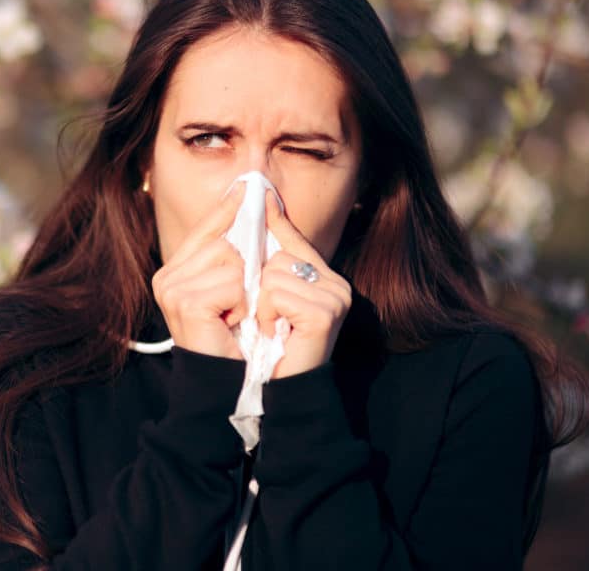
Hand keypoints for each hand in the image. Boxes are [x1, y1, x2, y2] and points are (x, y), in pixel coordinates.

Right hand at [151, 182, 247, 359]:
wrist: (228, 384)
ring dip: (246, 289)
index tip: (246, 187)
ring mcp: (172, 289)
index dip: (228, 210)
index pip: (206, 227)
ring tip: (236, 315)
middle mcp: (167, 277)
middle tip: (242, 303)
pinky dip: (243, 303)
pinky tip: (232, 323)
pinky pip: (233, 281)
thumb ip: (237, 249)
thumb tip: (248, 198)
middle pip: (223, 240)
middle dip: (246, 268)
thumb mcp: (236, 289)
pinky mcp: (185, 301)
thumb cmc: (236, 339)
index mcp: (176, 271)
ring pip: (231, 258)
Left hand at [258, 189, 352, 378]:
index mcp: (320, 275)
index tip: (256, 195)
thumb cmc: (257, 345)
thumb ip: (260, 254)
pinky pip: (278, 292)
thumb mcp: (255, 295)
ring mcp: (334, 297)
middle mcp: (333, 283)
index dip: (268, 221)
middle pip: (276, 253)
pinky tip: (274, 333)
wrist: (267, 393)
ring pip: (273, 272)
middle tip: (257, 315)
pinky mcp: (327, 313)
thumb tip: (256, 198)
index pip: (289, 234)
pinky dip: (267, 314)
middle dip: (254, 284)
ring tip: (267, 327)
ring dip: (258, 303)